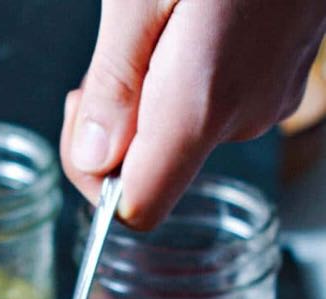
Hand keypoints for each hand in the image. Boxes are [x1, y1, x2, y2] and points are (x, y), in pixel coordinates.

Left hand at [61, 0, 325, 227]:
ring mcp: (268, 100)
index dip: (96, 184)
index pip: (137, 209)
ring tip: (163, 20)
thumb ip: (114, 83)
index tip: (84, 123)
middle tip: (114, 53)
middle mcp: (241, 117)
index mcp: (202, 106)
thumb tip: (91, 157)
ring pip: (186, 133)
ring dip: (155, 94)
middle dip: (119, 127)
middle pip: (157, 170)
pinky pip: (221, 102)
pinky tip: (199, 18)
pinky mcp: (283, 78)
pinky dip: (193, 75)